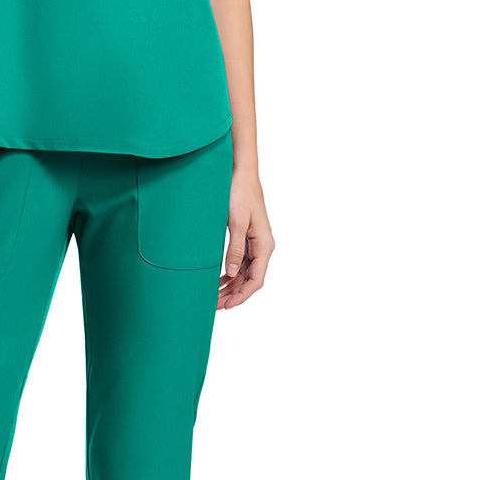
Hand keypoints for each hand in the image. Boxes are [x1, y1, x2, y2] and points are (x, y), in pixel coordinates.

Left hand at [218, 167, 274, 308]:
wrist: (241, 173)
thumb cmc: (239, 193)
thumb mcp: (236, 222)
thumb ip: (235, 249)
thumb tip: (232, 274)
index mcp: (264, 245)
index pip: (256, 280)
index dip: (241, 296)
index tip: (227, 306)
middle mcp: (263, 247)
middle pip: (250, 280)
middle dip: (233, 295)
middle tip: (214, 305)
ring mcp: (255, 244)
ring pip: (245, 273)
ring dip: (231, 286)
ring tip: (214, 297)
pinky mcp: (247, 238)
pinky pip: (241, 263)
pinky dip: (231, 274)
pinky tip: (219, 281)